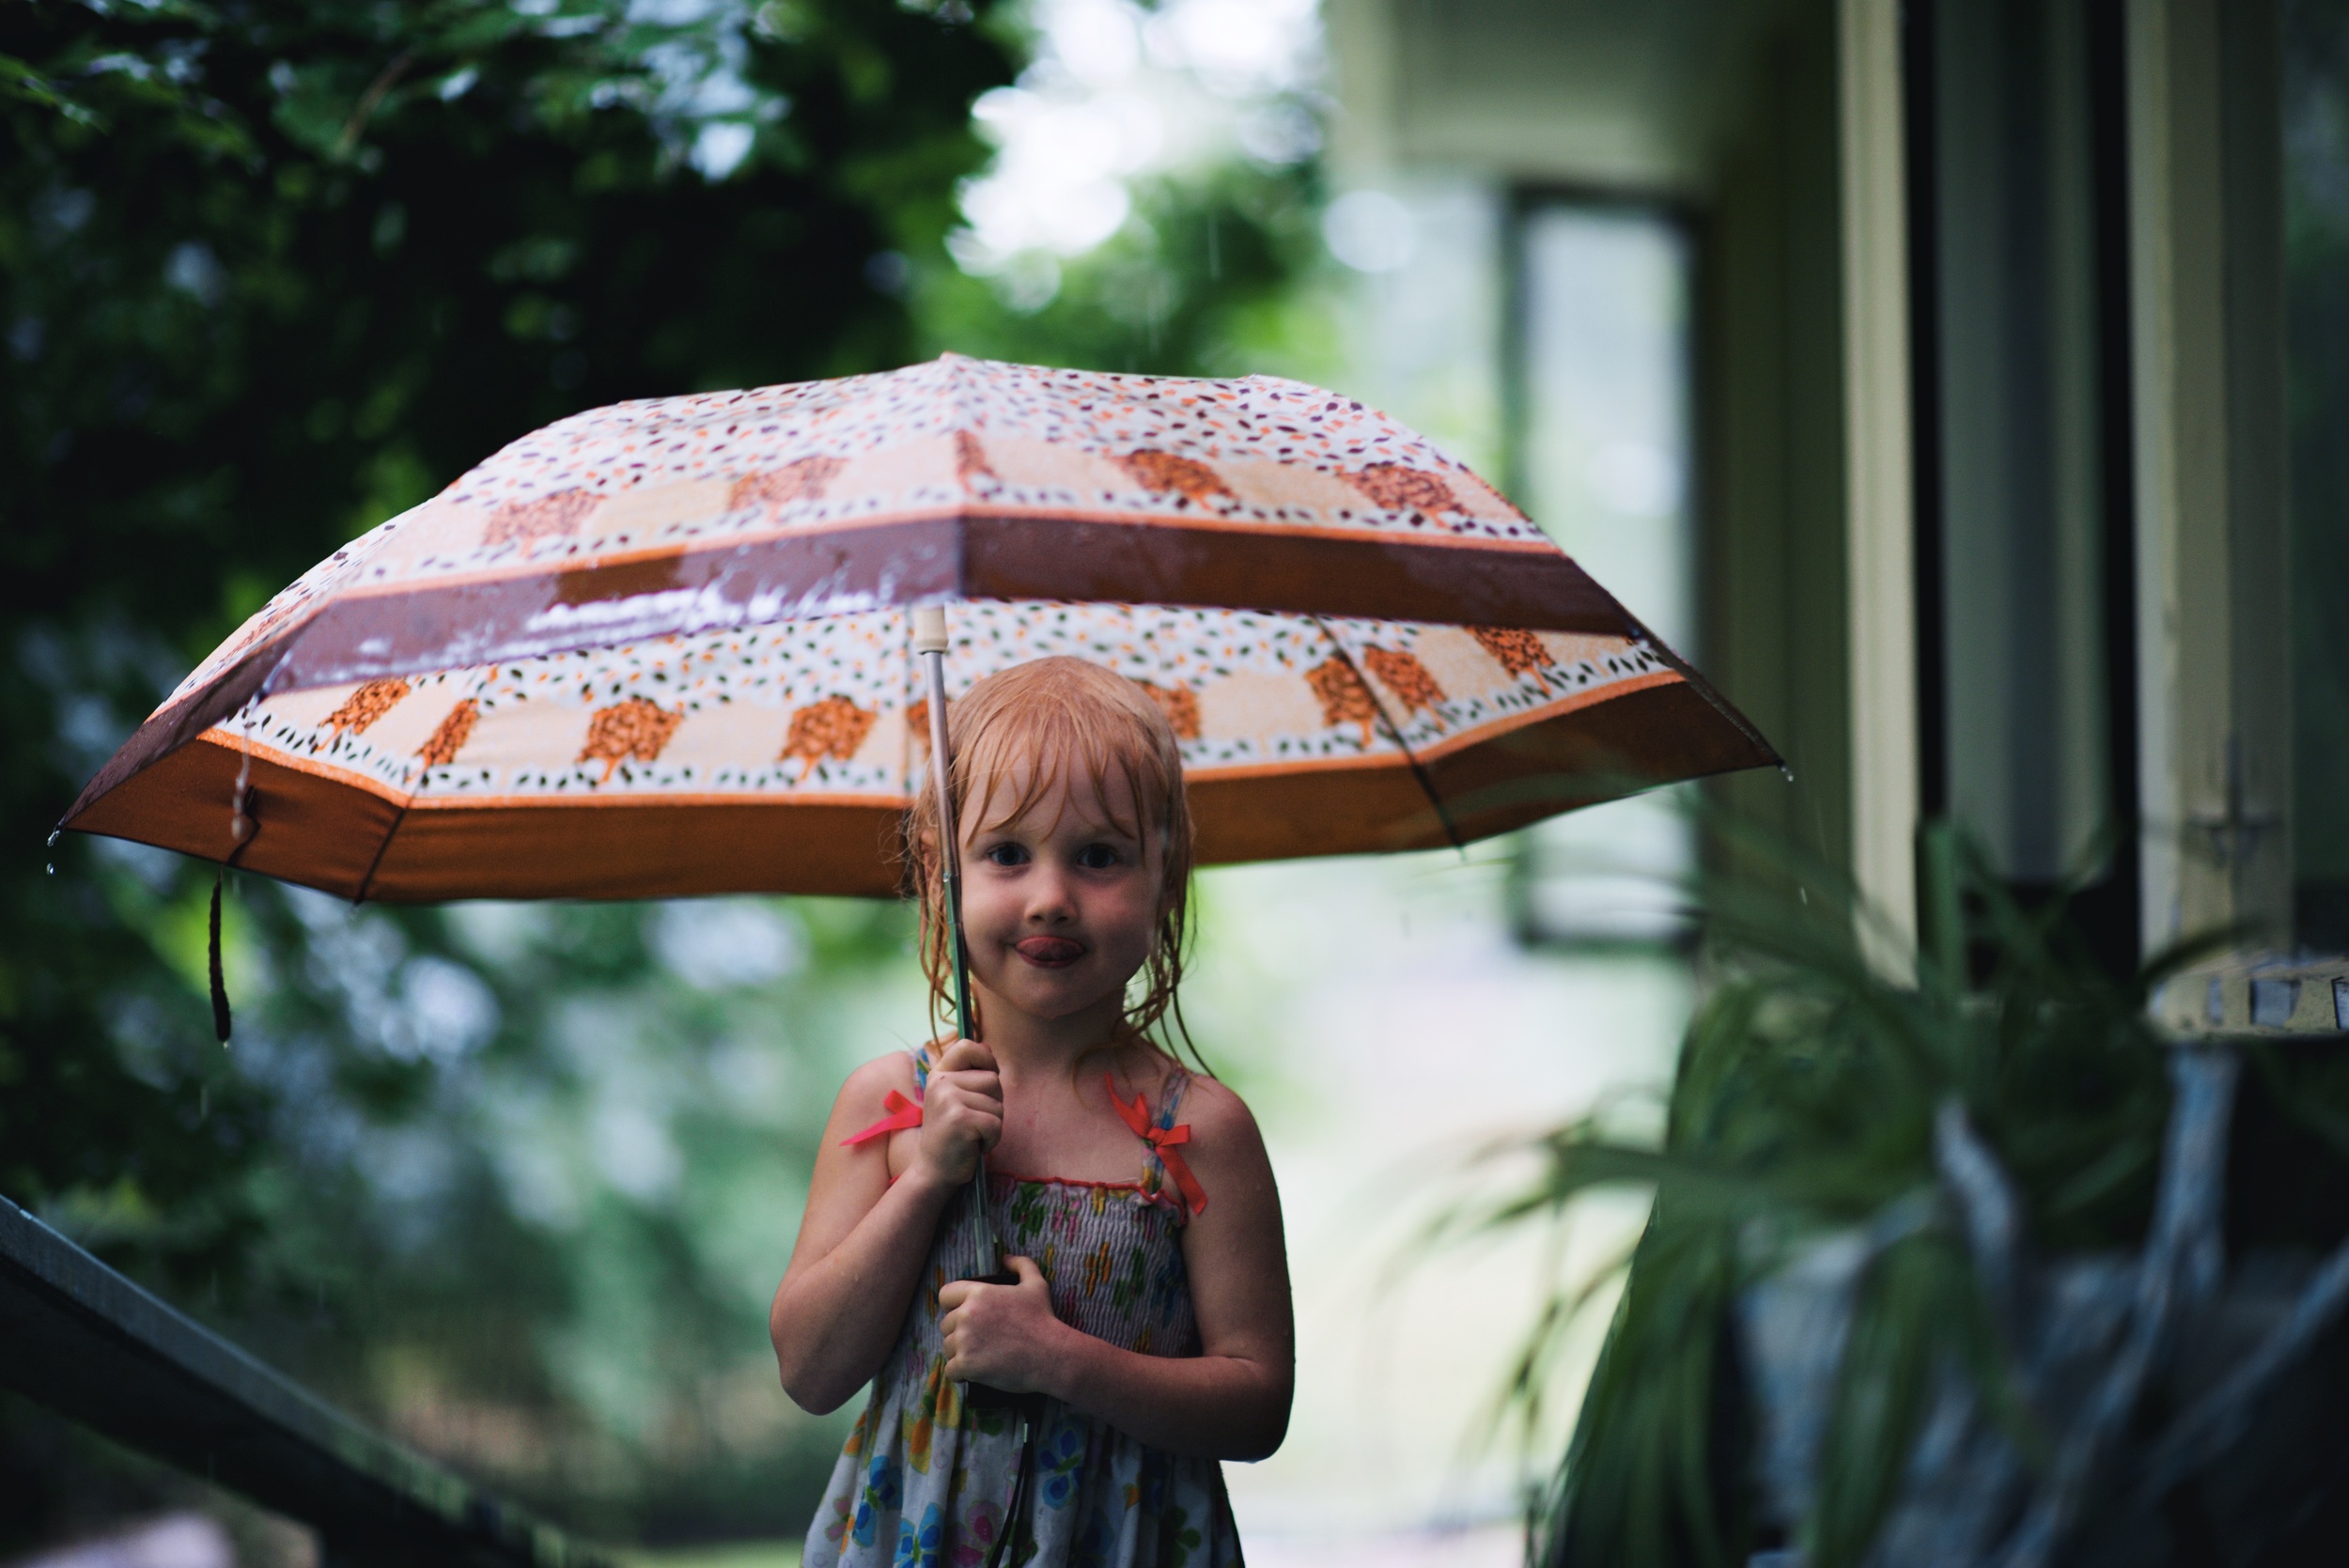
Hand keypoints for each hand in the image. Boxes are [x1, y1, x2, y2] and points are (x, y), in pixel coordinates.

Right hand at [913, 1037, 1001, 1188]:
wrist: (934, 1170)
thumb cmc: (951, 1135)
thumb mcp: (953, 1098)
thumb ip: (969, 1074)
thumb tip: (988, 1047)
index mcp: (939, 1074)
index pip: (967, 1046)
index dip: (986, 1058)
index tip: (988, 1077)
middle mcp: (941, 1083)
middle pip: (992, 1079)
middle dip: (993, 1103)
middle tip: (973, 1121)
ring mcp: (949, 1099)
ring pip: (997, 1103)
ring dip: (993, 1123)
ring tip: (972, 1134)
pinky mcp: (960, 1119)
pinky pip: (996, 1123)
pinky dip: (992, 1138)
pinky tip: (975, 1145)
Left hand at [937, 1256, 1064, 1393]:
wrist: (1051, 1355)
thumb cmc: (1043, 1320)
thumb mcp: (1036, 1285)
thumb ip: (1021, 1265)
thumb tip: (1005, 1258)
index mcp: (978, 1293)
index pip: (945, 1296)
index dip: (952, 1307)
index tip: (965, 1318)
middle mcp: (966, 1314)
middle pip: (946, 1325)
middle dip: (959, 1334)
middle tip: (981, 1342)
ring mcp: (964, 1340)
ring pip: (947, 1349)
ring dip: (960, 1355)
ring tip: (982, 1358)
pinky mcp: (966, 1364)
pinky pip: (951, 1371)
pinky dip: (961, 1375)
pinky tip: (976, 1374)